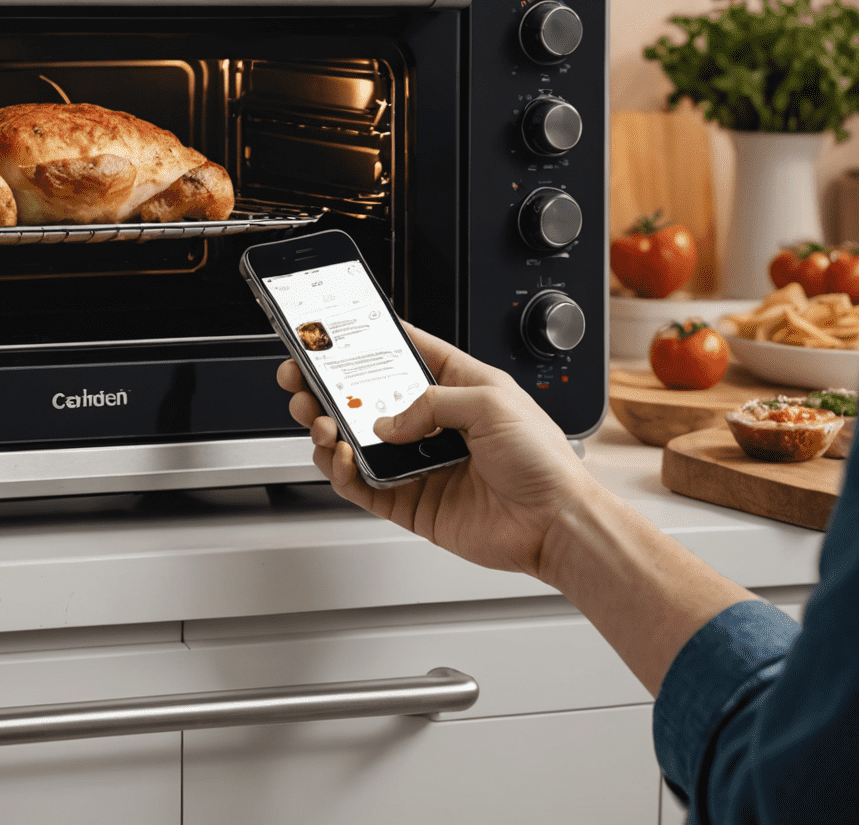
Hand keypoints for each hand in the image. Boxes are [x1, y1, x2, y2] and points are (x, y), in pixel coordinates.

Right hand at [278, 325, 596, 578]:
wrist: (557, 524)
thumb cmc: (544, 460)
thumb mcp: (491, 402)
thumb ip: (430, 402)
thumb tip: (387, 419)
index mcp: (456, 387)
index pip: (403, 354)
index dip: (368, 342)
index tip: (333, 334)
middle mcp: (433, 424)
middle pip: (365, 399)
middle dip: (327, 388)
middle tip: (301, 381)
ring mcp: (419, 464)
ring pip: (356, 442)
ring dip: (328, 430)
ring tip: (322, 424)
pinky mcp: (412, 502)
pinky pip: (363, 486)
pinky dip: (343, 473)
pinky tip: (342, 459)